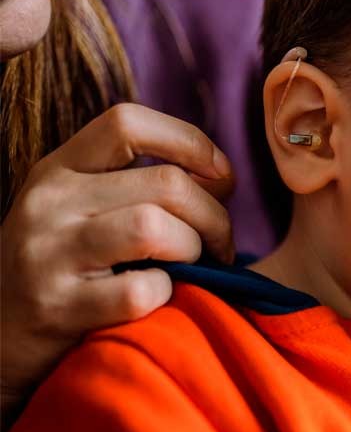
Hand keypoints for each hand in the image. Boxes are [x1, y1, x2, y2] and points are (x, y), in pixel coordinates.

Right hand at [1, 103, 234, 415]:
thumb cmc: (63, 269)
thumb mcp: (79, 210)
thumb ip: (136, 185)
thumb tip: (222, 178)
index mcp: (59, 169)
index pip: (128, 122)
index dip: (190, 141)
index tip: (222, 175)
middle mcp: (49, 202)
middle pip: (166, 183)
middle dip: (214, 215)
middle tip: (220, 243)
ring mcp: (48, 255)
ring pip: (154, 228)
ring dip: (192, 250)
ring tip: (192, 267)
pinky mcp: (56, 308)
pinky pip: (140, 290)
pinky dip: (166, 295)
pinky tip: (158, 299)